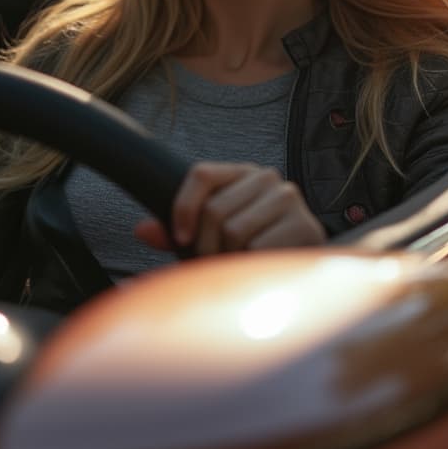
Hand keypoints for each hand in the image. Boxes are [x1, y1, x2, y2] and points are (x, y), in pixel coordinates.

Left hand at [133, 161, 326, 255]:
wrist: (304, 275)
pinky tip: (261, 269)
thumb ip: (177, 232)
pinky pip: (260, 249)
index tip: (180, 239)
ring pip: (235, 230)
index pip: (201, 174)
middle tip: (216, 265)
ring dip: (230, 259)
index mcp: (241, 173)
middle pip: (215, 209)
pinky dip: (252, 267)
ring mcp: (288, 199)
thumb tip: (142, 230)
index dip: (183, 207)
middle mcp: (267, 177)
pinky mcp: (305, 225)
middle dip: (207, 247)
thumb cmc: (251, 251)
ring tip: (239, 267)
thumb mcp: (211, 237)